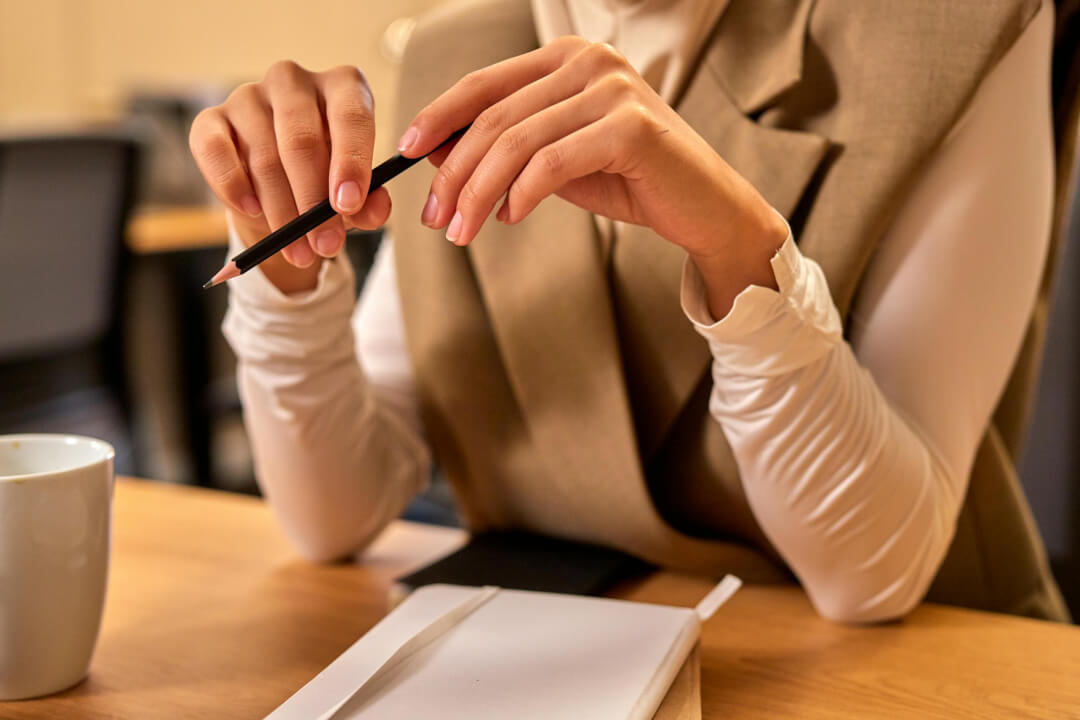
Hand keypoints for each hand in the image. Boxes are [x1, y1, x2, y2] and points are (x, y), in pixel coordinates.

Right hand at [189, 61, 390, 293]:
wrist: (280, 190)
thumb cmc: (327, 181)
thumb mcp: (355, 194)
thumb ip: (370, 203)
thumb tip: (373, 211)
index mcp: (341, 87)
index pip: (351, 114)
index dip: (351, 161)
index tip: (349, 205)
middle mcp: (293, 81)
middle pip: (302, 139)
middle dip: (313, 200)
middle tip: (325, 243)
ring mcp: (249, 96)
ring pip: (264, 156)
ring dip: (282, 211)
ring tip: (300, 251)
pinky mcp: (211, 119)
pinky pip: (215, 151)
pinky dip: (233, 187)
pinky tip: (253, 212)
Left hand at [400, 37, 786, 316]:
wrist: (705, 208)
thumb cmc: (633, 180)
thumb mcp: (556, 160)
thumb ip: (506, 148)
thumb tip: (436, 151)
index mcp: (568, 59)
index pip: (485, 83)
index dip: (438, 116)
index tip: (404, 152)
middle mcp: (589, 62)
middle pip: (494, 117)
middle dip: (454, 172)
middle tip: (434, 217)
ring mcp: (612, 89)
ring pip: (517, 141)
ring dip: (479, 193)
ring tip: (461, 231)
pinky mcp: (631, 126)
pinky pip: (553, 162)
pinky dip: (522, 194)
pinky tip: (510, 218)